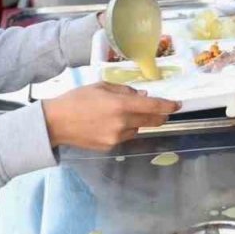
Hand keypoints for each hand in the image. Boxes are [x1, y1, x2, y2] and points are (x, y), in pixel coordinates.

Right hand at [44, 83, 179, 149]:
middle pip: (152, 122)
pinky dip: (126, 129)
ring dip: (139, 122)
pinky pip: (126, 136)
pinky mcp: (110, 147)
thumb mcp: (102, 87)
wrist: (56, 123)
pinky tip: (112, 123)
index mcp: (121, 105)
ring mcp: (117, 137)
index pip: (154, 107)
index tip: (177, 104)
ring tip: (124, 113)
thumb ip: (125, 91)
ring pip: (138, 129)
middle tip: (163, 110)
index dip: (168, 106)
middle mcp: (123, 123)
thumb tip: (143, 96)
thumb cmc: (77, 99)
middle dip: (161, 116)